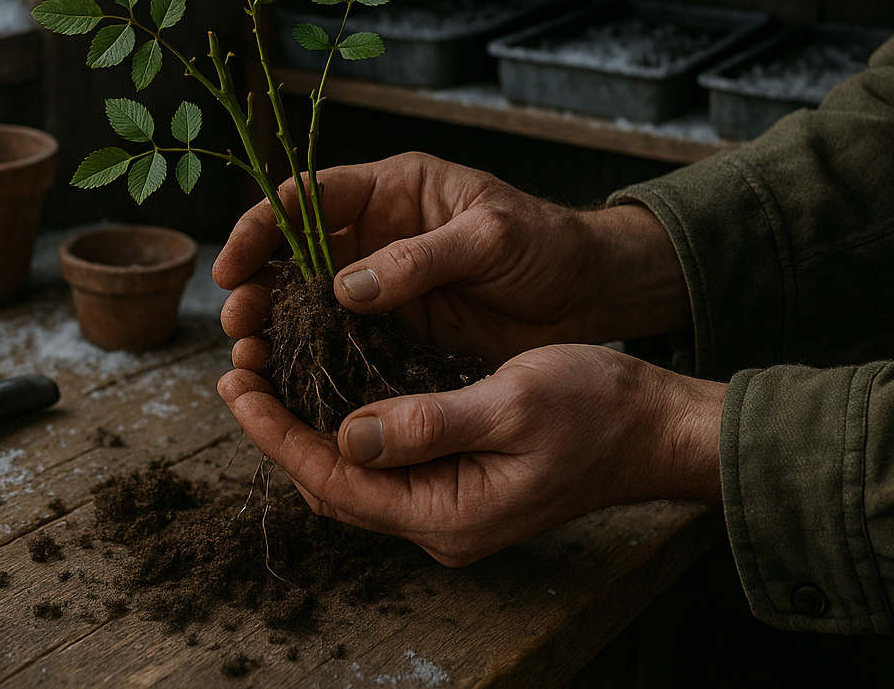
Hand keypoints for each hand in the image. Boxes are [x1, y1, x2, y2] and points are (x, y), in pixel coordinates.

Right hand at [214, 152, 688, 365]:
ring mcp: (384, 288)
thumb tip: (345, 287)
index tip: (234, 268)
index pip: (305, 198)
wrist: (592, 294)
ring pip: (307, 306)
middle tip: (238, 328)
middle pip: (291, 256)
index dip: (260, 228)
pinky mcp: (398, 333)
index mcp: (391, 191)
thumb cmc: (548, 244)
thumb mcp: (491, 237)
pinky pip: (341, 346)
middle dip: (256, 288)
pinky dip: (312, 363)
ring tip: (249, 363)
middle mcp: (375, 236)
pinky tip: (289, 387)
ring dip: (274, 331)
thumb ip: (421, 258)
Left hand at [218, 343, 724, 565]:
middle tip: (238, 370)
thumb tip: (347, 433)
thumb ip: (426, 423)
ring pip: (353, 474)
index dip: (277, 433)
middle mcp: (439, 523)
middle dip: (280, 428)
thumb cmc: (597, 409)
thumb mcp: (509, 403)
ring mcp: (448, 508)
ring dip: (307, 426)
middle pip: (333, 483)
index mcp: (447, 514)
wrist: (657, 429)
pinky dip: (346, 426)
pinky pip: (383, 463)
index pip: (335, 480)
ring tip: (267, 373)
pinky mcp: (458, 484)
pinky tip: (327, 388)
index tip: (236, 386)